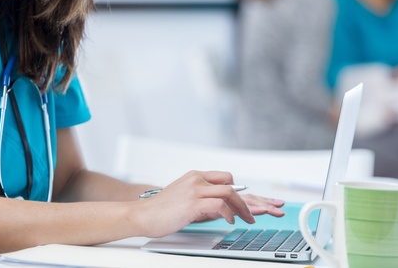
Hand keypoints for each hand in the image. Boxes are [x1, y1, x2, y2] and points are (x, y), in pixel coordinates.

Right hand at [132, 170, 283, 238]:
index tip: (251, 203)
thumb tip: (223, 207)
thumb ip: (203, 197)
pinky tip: (231, 221)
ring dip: (243, 208)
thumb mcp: (184, 198)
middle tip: (255, 213)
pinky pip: (219, 205)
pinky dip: (229, 213)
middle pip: (231, 184)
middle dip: (248, 199)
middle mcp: (196, 179)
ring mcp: (195, 190)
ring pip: (229, 192)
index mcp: (195, 176)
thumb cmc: (161, 210)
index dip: (241, 190)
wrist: (142, 215)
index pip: (225, 178)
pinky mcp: (192, 203)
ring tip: (248, 219)